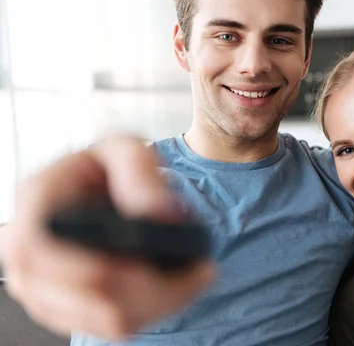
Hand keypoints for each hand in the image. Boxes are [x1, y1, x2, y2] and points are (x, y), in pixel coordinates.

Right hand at [0, 135, 215, 339]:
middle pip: (94, 294)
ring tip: (195, 275)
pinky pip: (112, 328)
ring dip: (163, 301)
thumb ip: (139, 171)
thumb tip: (157, 214)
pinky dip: (153, 311)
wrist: (100, 191)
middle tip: (201, 268)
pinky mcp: (65, 311)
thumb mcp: (126, 149)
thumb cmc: (107, 170)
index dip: (112, 262)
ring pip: (109, 320)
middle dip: (158, 286)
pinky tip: (176, 287)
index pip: (56, 250)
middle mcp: (27, 251)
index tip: (163, 256)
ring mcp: (41, 289)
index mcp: (36, 204)